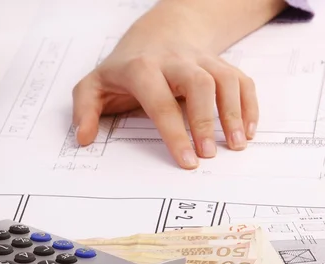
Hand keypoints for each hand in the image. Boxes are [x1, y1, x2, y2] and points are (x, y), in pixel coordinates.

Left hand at [71, 1, 258, 168]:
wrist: (154, 34)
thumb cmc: (122, 70)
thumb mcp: (93, 86)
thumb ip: (84, 110)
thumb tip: (83, 138)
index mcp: (141, 69)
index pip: (160, 101)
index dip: (174, 132)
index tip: (186, 161)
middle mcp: (174, 60)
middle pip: (199, 83)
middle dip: (205, 120)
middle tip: (209, 155)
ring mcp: (199, 60)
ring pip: (224, 78)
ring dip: (234, 112)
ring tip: (236, 144)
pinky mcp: (217, 63)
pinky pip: (240, 79)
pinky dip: (248, 103)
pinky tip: (248, 130)